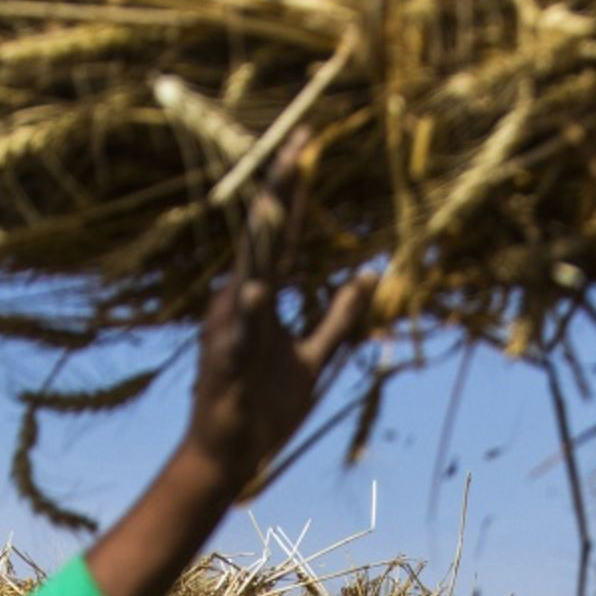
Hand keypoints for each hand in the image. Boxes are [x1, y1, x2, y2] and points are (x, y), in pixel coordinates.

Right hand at [181, 145, 371, 497]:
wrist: (228, 457)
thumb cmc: (264, 406)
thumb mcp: (312, 359)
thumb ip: (338, 318)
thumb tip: (367, 276)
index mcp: (260, 295)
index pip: (284, 233)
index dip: (299, 190)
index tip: (310, 142)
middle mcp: (240, 299)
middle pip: (266, 235)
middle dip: (283, 189)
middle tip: (300, 139)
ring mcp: (231, 328)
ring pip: (250, 271)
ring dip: (266, 233)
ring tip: (281, 192)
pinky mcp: (227, 363)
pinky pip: (241, 334)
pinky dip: (248, 313)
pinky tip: (256, 289)